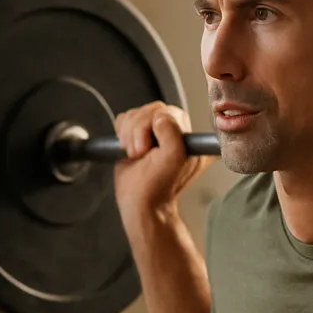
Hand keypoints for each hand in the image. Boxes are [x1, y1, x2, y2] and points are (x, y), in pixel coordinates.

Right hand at [111, 102, 209, 218]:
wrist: (139, 202)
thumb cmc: (156, 187)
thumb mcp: (172, 159)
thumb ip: (172, 133)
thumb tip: (160, 117)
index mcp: (190, 139)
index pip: (169, 112)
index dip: (152, 125)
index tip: (148, 147)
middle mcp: (176, 134)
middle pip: (151, 110)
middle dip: (138, 131)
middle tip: (139, 152)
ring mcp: (157, 133)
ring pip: (136, 114)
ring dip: (129, 134)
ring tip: (134, 154)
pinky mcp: (140, 134)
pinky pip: (126, 119)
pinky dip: (122, 133)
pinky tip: (128, 149)